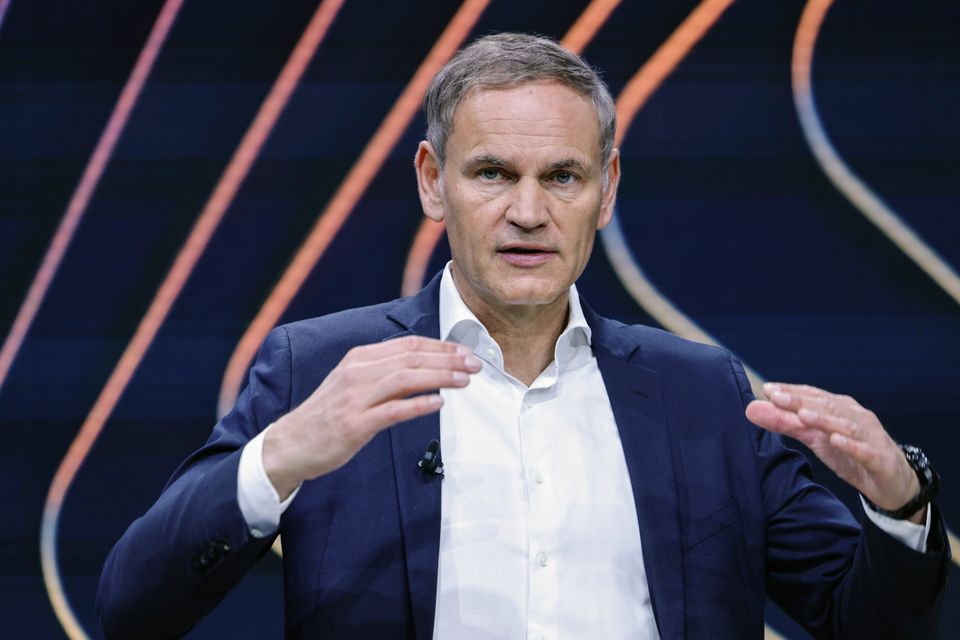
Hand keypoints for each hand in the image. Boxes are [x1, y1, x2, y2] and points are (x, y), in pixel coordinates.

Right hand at [262, 336, 481, 498]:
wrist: (290, 444)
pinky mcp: (355, 424)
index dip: (440, 347)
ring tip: (464, 381)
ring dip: (439, 377)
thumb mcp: (353, 383)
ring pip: (405, 379)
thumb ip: (383, 372)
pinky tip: (439, 403)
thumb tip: (422, 367)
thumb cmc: (327, 416)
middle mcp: (357, 373)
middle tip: (474, 365)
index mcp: (359, 359)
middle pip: (411, 359)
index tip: (464, 352)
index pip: (408, 345)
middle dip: (448, 360)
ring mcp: (355, 398)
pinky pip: (393, 411)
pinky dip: (419, 405)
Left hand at [745, 383, 923, 523]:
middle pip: (827, 406)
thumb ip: (786, 423)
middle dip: (801, 400)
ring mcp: (870, 437)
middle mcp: (856, 417)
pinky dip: (851, 444)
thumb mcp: (815, 439)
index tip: (767, 389)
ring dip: (824, 419)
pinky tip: (836, 440)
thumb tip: (751, 408)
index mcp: (840, 408)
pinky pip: (865, 450)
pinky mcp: (881, 459)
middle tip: (776, 396)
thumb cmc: (850, 454)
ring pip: (846, 425)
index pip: (813, 396)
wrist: (892, 483)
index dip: (791, 391)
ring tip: (802, 414)